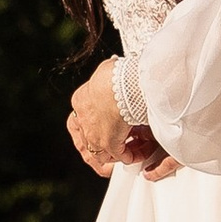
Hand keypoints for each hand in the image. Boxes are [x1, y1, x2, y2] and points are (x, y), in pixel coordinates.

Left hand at [67, 60, 172, 180]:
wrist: (119, 85)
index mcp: (80, 101)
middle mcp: (83, 120)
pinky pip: (120, 156)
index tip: (108, 124)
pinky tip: (140, 152)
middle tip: (117, 144)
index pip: (81, 119)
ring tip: (130, 152)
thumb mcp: (107, 70)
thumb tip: (113, 65)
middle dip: (103, 143)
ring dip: (116, 153)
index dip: (95, 124)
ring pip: (101, 153)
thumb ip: (108, 72)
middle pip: (87, 139)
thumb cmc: (115, 75)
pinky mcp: (109, 143)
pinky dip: (130, 156)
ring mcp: (94, 134)